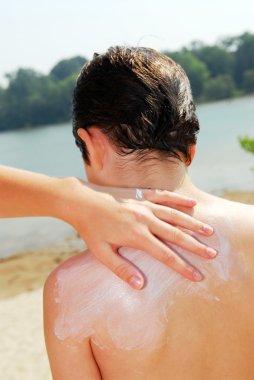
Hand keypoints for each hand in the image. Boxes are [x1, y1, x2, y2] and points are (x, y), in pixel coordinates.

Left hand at [64, 179, 214, 289]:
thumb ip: (122, 269)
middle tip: (212, 254)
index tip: (197, 275)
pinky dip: (179, 200)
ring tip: (209, 231)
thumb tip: (141, 285)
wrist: (81, 201)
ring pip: (175, 215)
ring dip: (193, 223)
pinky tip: (191, 203)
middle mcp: (145, 219)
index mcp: (136, 235)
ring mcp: (145, 205)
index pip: (165, 255)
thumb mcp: (101, 252)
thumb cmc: (90, 228)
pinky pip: (165, 196)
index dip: (183, 266)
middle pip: (176, 235)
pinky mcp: (142, 195)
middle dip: (195, 246)